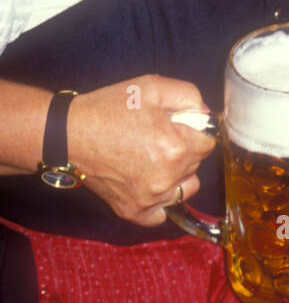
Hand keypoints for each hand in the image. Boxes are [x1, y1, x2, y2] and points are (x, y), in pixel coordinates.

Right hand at [66, 75, 215, 226]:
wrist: (67, 133)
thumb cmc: (108, 109)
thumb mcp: (151, 87)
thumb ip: (188, 97)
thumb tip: (206, 115)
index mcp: (176, 147)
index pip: (208, 142)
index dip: (193, 129)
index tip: (175, 125)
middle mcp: (167, 178)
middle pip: (196, 164)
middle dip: (184, 149)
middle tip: (156, 137)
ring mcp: (150, 199)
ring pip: (185, 189)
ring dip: (177, 176)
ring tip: (153, 160)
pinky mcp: (133, 212)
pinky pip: (161, 214)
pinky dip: (160, 202)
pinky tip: (149, 184)